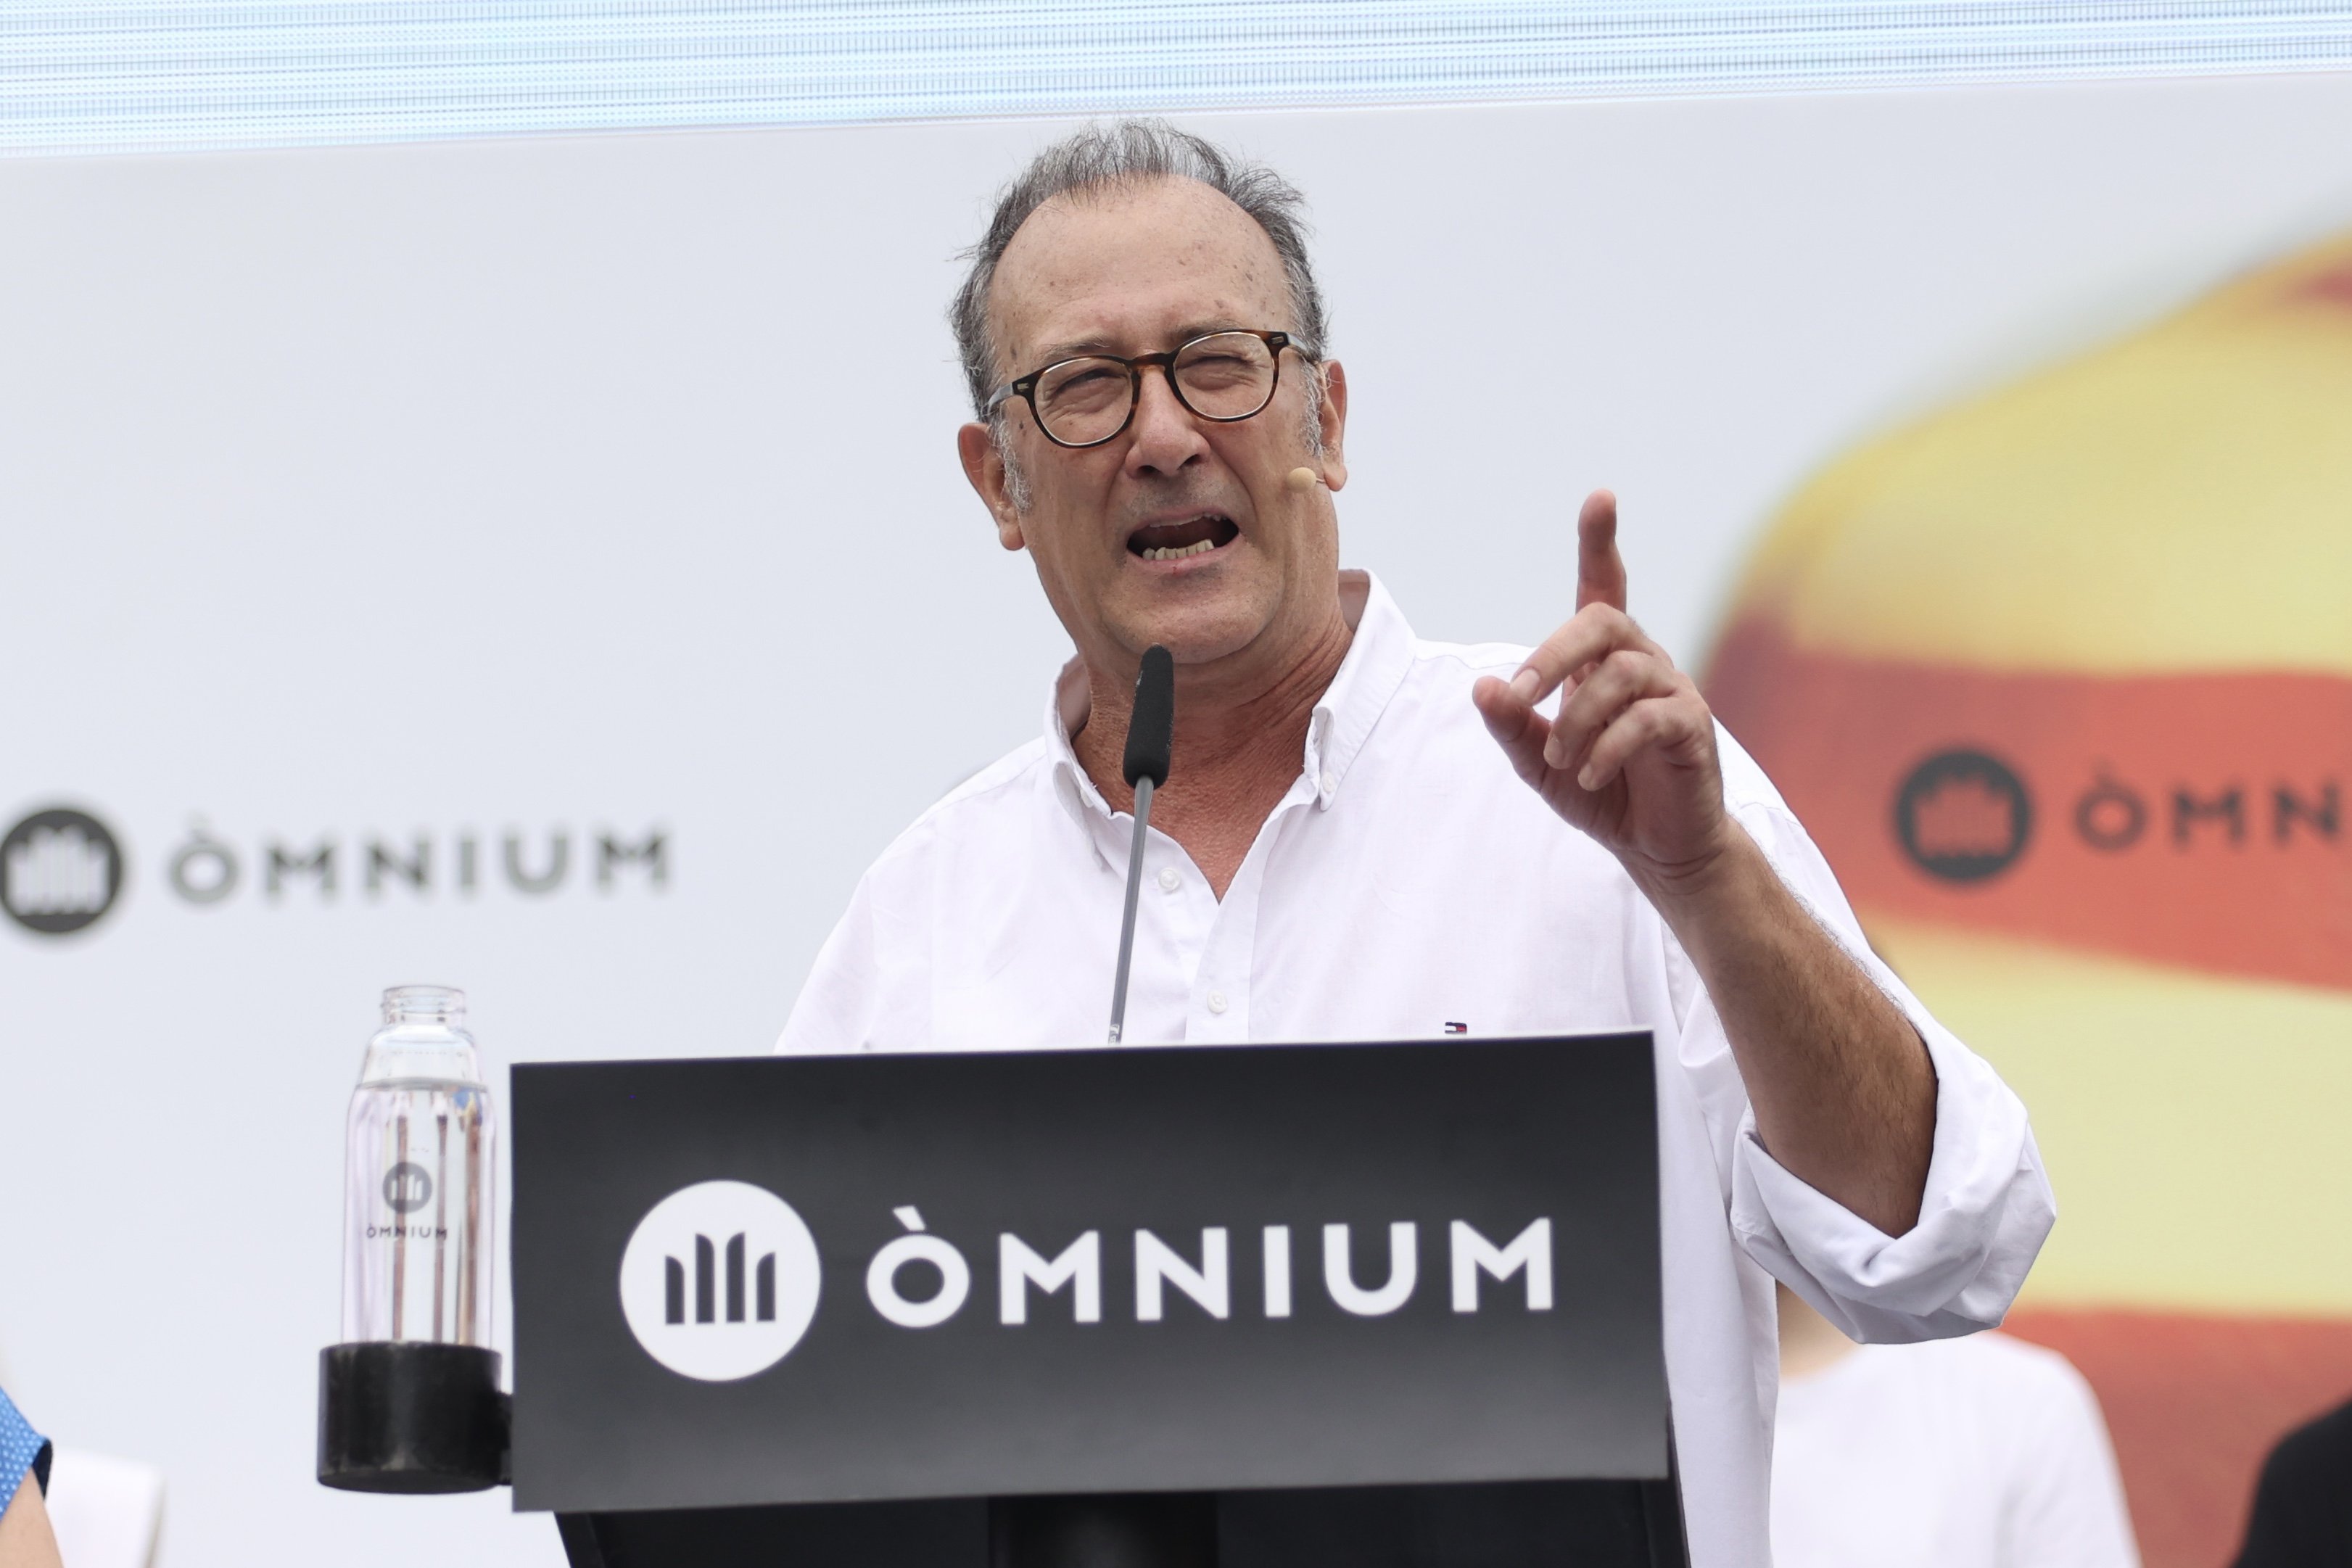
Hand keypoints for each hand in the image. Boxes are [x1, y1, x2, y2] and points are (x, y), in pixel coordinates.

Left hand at [1471, 490, 1736, 896]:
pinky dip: (1608, 747)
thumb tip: (1482, 686)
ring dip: (1577, 716)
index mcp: (1603, 660)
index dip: (1600, 543)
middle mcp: (1642, 662)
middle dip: (1551, 654)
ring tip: (1562, 759)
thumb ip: (1513, 727)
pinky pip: (1649, 718)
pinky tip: (1589, 775)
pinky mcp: (1693, 727)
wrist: (1660, 848)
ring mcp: (1673, 690)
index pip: (1604, 587)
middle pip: (1603, 619)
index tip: (1601, 497)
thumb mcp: (1541, 764)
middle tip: (1520, 697)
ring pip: (1621, 672)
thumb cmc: (1602, 794)